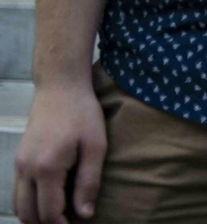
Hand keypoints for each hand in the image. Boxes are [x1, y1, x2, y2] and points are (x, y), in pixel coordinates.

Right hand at [14, 80, 106, 223]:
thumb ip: (89, 182)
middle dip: (47, 223)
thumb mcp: (95, 146)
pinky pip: (18, 191)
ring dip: (36, 215)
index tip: (79, 223)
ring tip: (60, 212)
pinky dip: (30, 201)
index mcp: (46, 169)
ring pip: (19, 205)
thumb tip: (85, 214)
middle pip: (28, 214)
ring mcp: (19, 165)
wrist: (60, 87)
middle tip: (69, 219)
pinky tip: (52, 197)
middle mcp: (26, 170)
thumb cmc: (82, 114)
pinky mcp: (19, 159)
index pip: (48, 213)